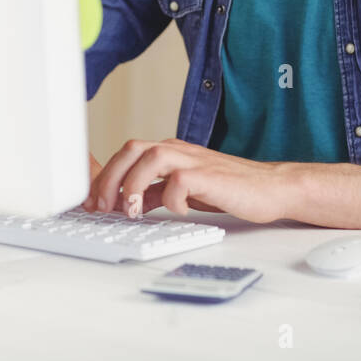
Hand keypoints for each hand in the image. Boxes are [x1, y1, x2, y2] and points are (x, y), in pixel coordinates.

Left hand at [81, 138, 287, 223]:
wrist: (271, 188)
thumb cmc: (231, 188)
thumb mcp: (185, 189)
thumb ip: (159, 190)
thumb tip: (131, 202)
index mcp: (170, 152)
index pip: (126, 153)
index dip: (103, 175)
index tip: (90, 201)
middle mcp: (178, 151)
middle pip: (131, 149)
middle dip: (109, 179)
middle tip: (101, 208)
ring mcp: (194, 160)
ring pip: (149, 156)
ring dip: (132, 184)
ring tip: (131, 211)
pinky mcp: (210, 176)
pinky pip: (179, 181)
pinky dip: (170, 199)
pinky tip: (177, 211)